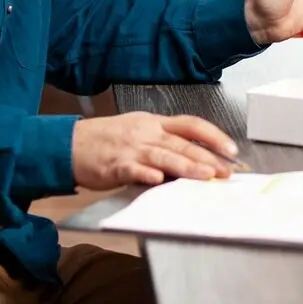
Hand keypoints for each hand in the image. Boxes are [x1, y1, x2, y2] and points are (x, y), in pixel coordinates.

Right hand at [71, 112, 239, 188]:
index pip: (190, 125)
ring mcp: (130, 148)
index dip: (213, 135)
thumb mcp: (140, 133)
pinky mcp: (114, 165)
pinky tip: (158, 180)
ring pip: (163, 155)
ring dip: (186, 165)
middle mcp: (146, 133)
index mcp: (154, 123)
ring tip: (206, 175)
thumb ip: (166, 144)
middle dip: (207, 157)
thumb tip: (198, 160)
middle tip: (227, 171)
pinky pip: (132, 169)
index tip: (232, 149)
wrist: (70, 143)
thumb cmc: (108, 140)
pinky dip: (146, 174)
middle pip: (181, 142)